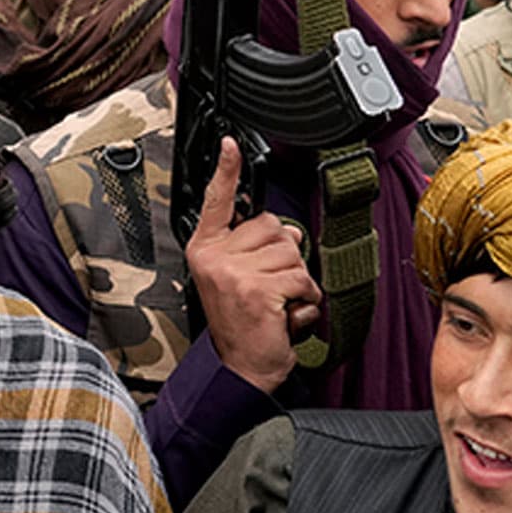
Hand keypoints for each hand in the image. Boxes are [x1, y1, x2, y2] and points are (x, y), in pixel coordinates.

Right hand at [183, 138, 321, 394]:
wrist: (242, 369)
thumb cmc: (243, 324)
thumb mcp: (237, 278)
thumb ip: (253, 247)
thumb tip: (287, 230)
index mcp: (205, 248)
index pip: (217, 201)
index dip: (226, 170)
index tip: (231, 143)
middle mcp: (213, 256)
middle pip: (273, 226)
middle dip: (285, 256)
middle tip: (270, 287)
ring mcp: (232, 271)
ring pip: (292, 253)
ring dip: (297, 282)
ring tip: (278, 304)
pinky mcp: (255, 288)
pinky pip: (301, 278)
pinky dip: (305, 300)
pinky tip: (286, 316)